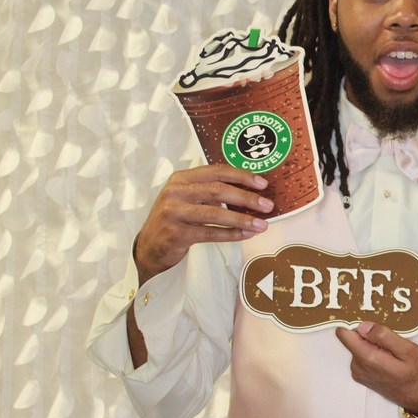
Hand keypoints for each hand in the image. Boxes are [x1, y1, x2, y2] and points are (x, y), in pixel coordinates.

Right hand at [134, 164, 272, 284]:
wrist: (149, 246)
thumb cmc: (176, 219)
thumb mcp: (188, 198)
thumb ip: (210, 191)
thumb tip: (250, 192)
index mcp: (181, 178)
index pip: (216, 171)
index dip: (242, 176)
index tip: (262, 183)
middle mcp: (175, 192)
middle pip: (218, 190)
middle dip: (246, 198)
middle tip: (267, 205)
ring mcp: (173, 212)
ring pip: (215, 213)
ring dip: (242, 219)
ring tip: (262, 225)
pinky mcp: (176, 233)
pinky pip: (210, 233)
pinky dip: (231, 234)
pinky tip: (246, 235)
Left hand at [335, 322, 417, 417]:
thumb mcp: (408, 350)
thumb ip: (384, 336)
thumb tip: (362, 326)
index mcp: (368, 359)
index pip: (345, 335)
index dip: (355, 323)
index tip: (368, 319)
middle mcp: (359, 367)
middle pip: (354, 339)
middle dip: (370, 334)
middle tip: (392, 339)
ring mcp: (359, 373)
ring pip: (359, 347)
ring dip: (374, 344)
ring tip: (394, 350)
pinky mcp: (363, 376)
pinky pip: (363, 355)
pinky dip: (375, 352)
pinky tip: (391, 357)